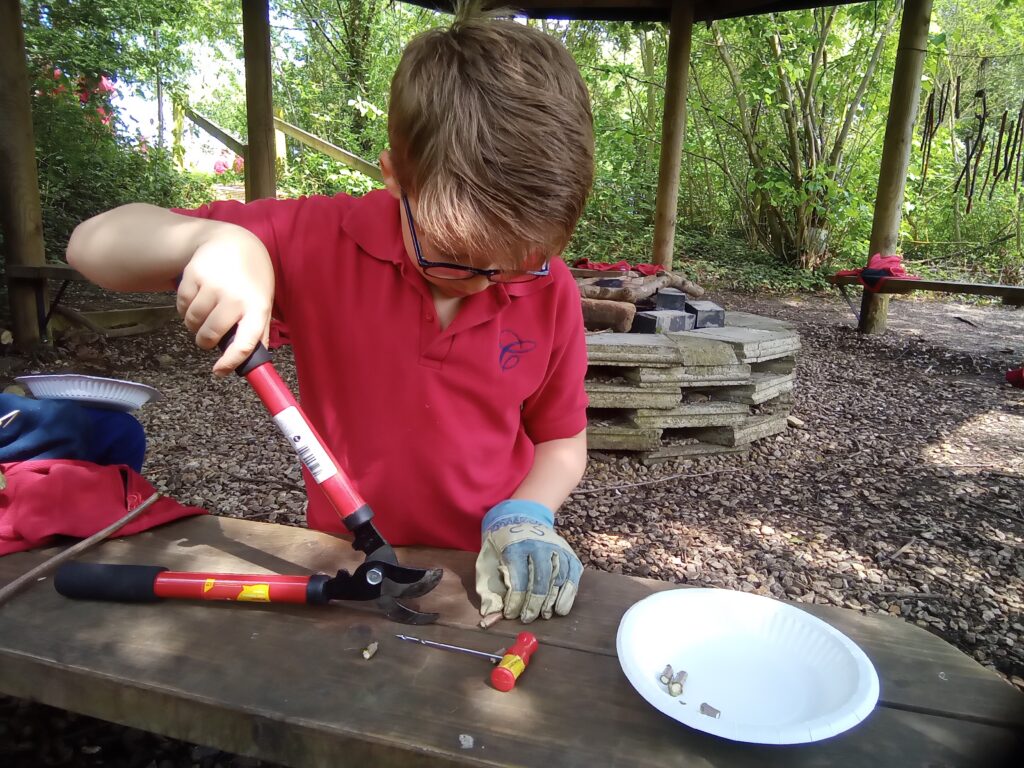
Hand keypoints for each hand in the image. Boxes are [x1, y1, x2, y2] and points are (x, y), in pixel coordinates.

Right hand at [175, 227, 274, 375]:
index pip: (244, 343)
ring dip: (193, 325)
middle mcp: (235, 297)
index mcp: (258, 307)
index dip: (230, 362)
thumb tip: (252, 363)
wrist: (234, 242)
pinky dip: (184, 310)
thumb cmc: (251, 279)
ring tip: (203, 315)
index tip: (218, 371)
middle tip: (207, 338)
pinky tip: (196, 299)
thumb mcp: (263, 302)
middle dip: (205, 342)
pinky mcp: (193, 275)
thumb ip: (257, 332)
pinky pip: (181, 306)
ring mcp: (213, 285)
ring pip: (192, 322)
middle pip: (210, 335)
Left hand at [475, 500, 582, 622]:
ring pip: (559, 577)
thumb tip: (489, 614)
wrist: (521, 517)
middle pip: (541, 577)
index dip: (515, 599)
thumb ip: (488, 586)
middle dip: (534, 602)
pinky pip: (572, 574)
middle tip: (527, 618)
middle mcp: (539, 545)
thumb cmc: (502, 543)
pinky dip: (569, 593)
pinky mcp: (568, 552)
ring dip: (553, 600)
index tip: (510, 614)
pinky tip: (561, 608)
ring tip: (545, 615)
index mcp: (516, 544)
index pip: (518, 576)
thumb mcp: (487, 559)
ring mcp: (557, 548)